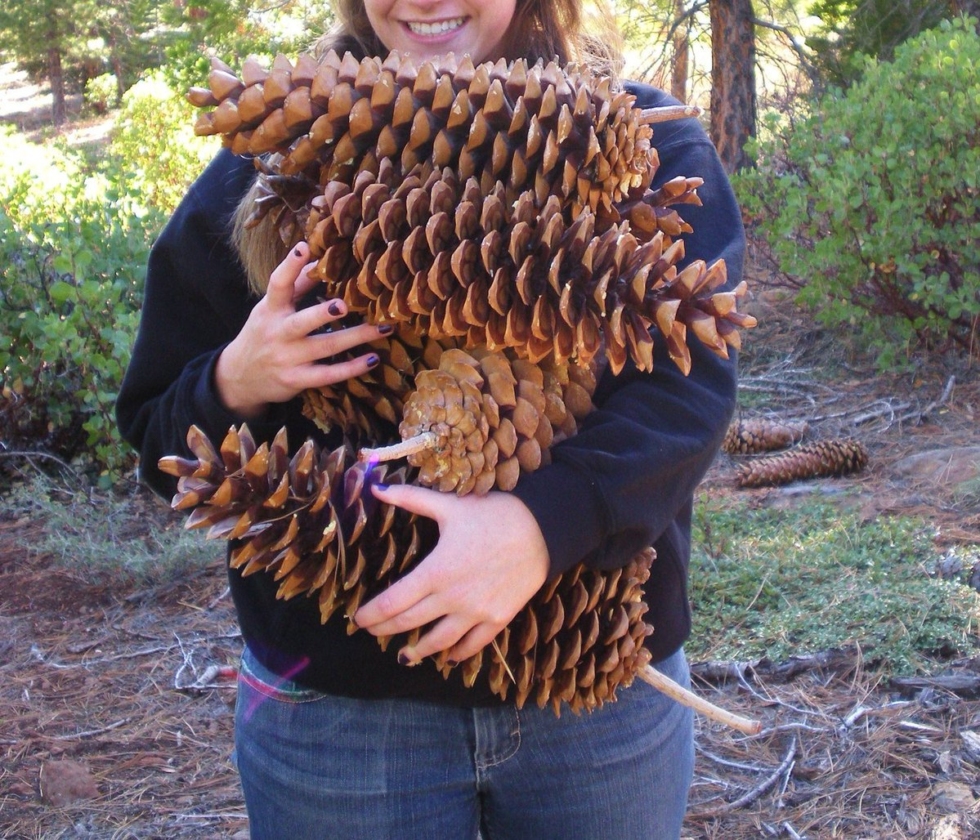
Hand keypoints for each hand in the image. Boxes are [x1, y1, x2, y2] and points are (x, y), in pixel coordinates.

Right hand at [215, 242, 388, 418]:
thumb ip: (295, 286)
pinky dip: (352, 368)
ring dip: (355, 337)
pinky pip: (328, 375)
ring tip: (382, 328)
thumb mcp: (271, 309)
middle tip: (345, 304)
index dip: (289, 267)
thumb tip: (319, 258)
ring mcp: (288, 358)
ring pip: (325, 347)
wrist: (241, 377)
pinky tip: (373, 359)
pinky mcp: (297, 380)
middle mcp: (278, 333)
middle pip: (302, 322)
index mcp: (270, 310)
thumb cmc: (263, 334)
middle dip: (323, 314)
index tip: (303, 248)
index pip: (277, 285)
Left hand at [354, 485, 549, 664]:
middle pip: (409, 623)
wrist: (542, 530)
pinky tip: (448, 657)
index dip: (372, 614)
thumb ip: (410, 499)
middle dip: (386, 630)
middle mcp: (452, 598)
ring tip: (404, 656)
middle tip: (372, 633)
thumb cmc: (494, 515)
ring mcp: (476, 612)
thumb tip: (376, 489)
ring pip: (439, 641)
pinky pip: (473, 645)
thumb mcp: (450, 505)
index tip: (358, 619)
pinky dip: (458, 653)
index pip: (393, 602)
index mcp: (436, 571)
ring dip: (418, 651)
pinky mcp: (498, 618)